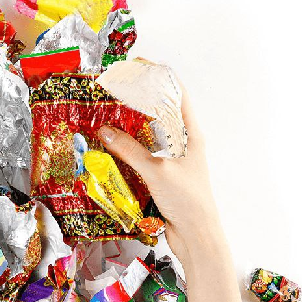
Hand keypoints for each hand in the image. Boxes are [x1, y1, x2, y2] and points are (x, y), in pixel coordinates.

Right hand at [97, 83, 218, 264]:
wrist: (197, 236)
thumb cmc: (188, 201)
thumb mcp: (157, 171)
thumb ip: (130, 150)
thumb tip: (105, 131)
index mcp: (190, 134)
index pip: (177, 94)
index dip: (159, 76)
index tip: (138, 64)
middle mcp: (183, 144)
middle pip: (159, 113)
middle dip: (137, 101)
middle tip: (113, 93)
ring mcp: (172, 160)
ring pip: (148, 136)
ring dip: (129, 128)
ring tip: (105, 118)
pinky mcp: (162, 177)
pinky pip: (142, 157)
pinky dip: (127, 151)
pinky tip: (110, 151)